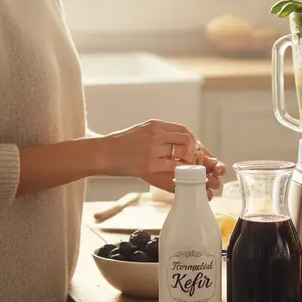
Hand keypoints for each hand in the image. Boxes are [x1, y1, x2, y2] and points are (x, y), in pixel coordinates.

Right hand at [98, 120, 225, 196]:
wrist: (102, 153)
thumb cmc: (121, 145)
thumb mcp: (142, 131)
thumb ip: (160, 135)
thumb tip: (181, 145)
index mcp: (155, 125)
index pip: (184, 130)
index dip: (195, 142)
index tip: (199, 152)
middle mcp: (156, 134)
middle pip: (187, 140)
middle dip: (194, 153)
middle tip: (193, 163)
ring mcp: (152, 149)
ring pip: (183, 153)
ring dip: (189, 162)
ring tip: (186, 170)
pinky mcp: (149, 165)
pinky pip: (172, 168)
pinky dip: (179, 173)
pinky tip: (179, 177)